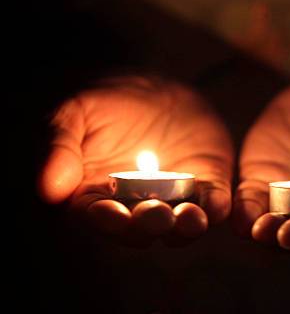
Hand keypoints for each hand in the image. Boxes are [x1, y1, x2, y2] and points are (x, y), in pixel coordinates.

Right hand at [38, 76, 232, 245]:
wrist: (159, 87)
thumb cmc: (109, 102)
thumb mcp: (77, 113)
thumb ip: (61, 146)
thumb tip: (49, 189)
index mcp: (98, 194)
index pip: (98, 216)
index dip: (105, 219)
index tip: (112, 214)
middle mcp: (138, 205)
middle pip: (142, 227)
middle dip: (149, 225)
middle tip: (156, 216)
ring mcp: (175, 199)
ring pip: (180, 224)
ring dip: (186, 226)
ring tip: (190, 219)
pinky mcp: (208, 186)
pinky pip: (214, 203)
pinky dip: (216, 208)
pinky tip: (216, 207)